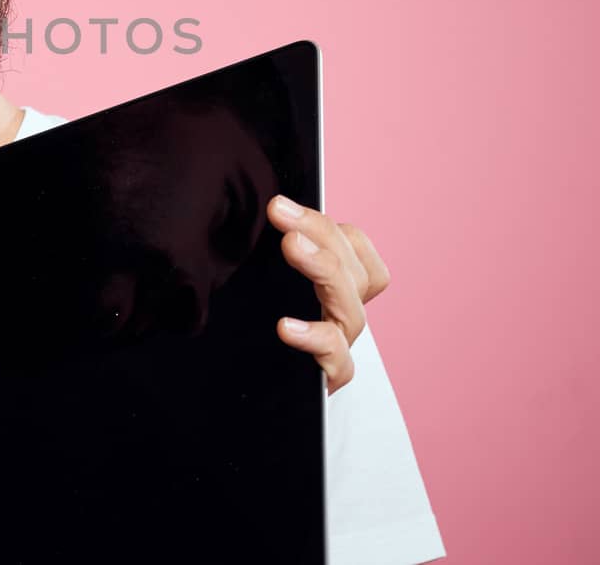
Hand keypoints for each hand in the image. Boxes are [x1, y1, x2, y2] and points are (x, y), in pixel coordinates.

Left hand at [266, 195, 389, 393]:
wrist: (247, 393)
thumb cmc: (254, 331)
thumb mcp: (261, 282)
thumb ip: (267, 252)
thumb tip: (257, 212)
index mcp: (334, 283)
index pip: (353, 246)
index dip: (322, 223)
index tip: (279, 206)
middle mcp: (342, 312)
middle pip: (353, 268)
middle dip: (318, 232)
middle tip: (280, 212)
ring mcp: (339, 345)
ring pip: (353, 308)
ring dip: (324, 269)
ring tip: (293, 246)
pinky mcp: (329, 377)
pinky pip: (338, 360)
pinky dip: (315, 338)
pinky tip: (286, 326)